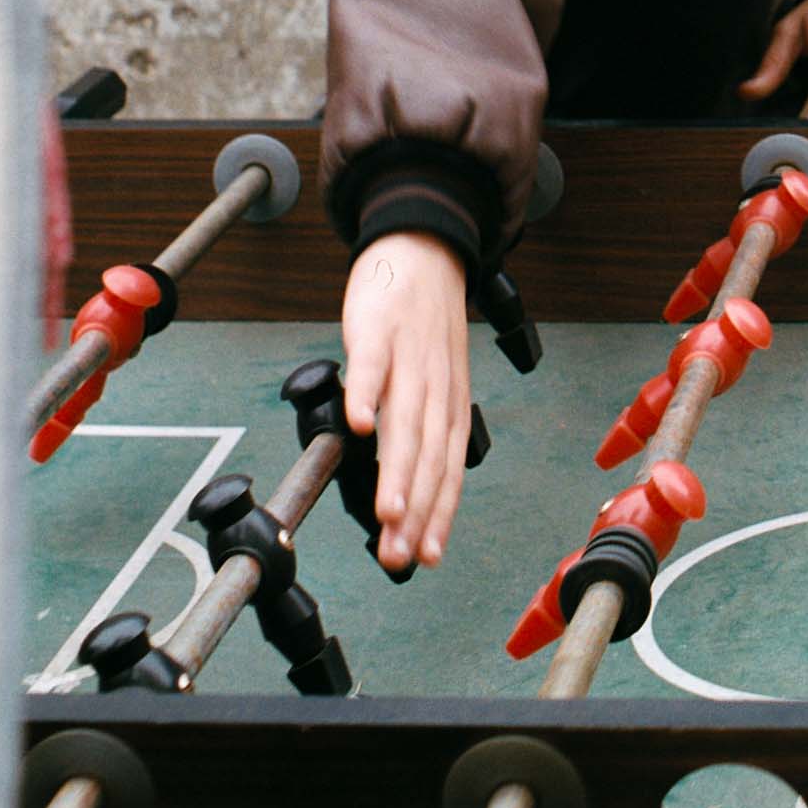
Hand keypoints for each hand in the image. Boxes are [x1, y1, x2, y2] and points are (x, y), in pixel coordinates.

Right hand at [339, 231, 470, 573]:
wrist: (423, 250)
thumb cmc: (423, 328)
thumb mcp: (435, 382)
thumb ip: (420, 433)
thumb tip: (403, 492)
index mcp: (450, 402)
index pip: (448, 467)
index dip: (438, 513)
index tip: (427, 557)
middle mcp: (436, 385)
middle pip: (428, 454)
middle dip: (415, 510)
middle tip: (399, 555)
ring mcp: (409, 356)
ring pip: (405, 419)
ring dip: (396, 468)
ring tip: (387, 513)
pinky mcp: (378, 329)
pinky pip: (372, 364)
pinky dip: (366, 393)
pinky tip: (356, 424)